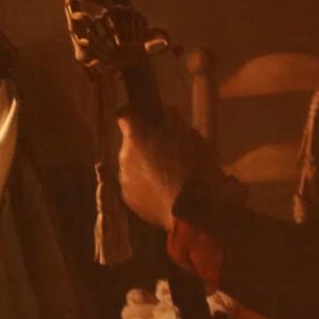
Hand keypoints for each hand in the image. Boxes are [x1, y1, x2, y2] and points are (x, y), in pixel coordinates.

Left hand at [117, 107, 208, 229]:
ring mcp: (125, 180)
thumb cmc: (193, 165)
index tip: (145, 117)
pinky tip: (167, 190)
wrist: (194, 206)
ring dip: (146, 167)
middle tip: (169, 151)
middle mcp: (124, 156)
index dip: (134, 113)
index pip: (124, 114)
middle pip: (131, 143)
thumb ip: (173, 117)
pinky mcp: (130, 200)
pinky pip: (136, 187)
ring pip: (133, 166)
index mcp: (135, 136)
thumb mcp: (188, 133)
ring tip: (171, 174)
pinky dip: (148, 187)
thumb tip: (167, 112)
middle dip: (145, 144)